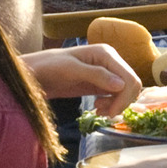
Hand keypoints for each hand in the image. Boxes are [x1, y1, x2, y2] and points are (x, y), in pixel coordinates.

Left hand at [24, 44, 141, 115]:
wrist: (35, 73)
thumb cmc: (49, 67)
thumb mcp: (71, 70)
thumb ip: (96, 75)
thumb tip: (121, 85)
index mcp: (106, 53)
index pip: (129, 78)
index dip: (124, 97)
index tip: (110, 113)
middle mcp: (110, 61)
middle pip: (131, 85)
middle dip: (121, 102)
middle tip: (104, 114)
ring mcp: (106, 72)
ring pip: (125, 92)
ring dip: (116, 104)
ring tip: (98, 110)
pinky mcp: (101, 84)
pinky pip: (116, 95)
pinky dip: (111, 105)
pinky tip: (98, 108)